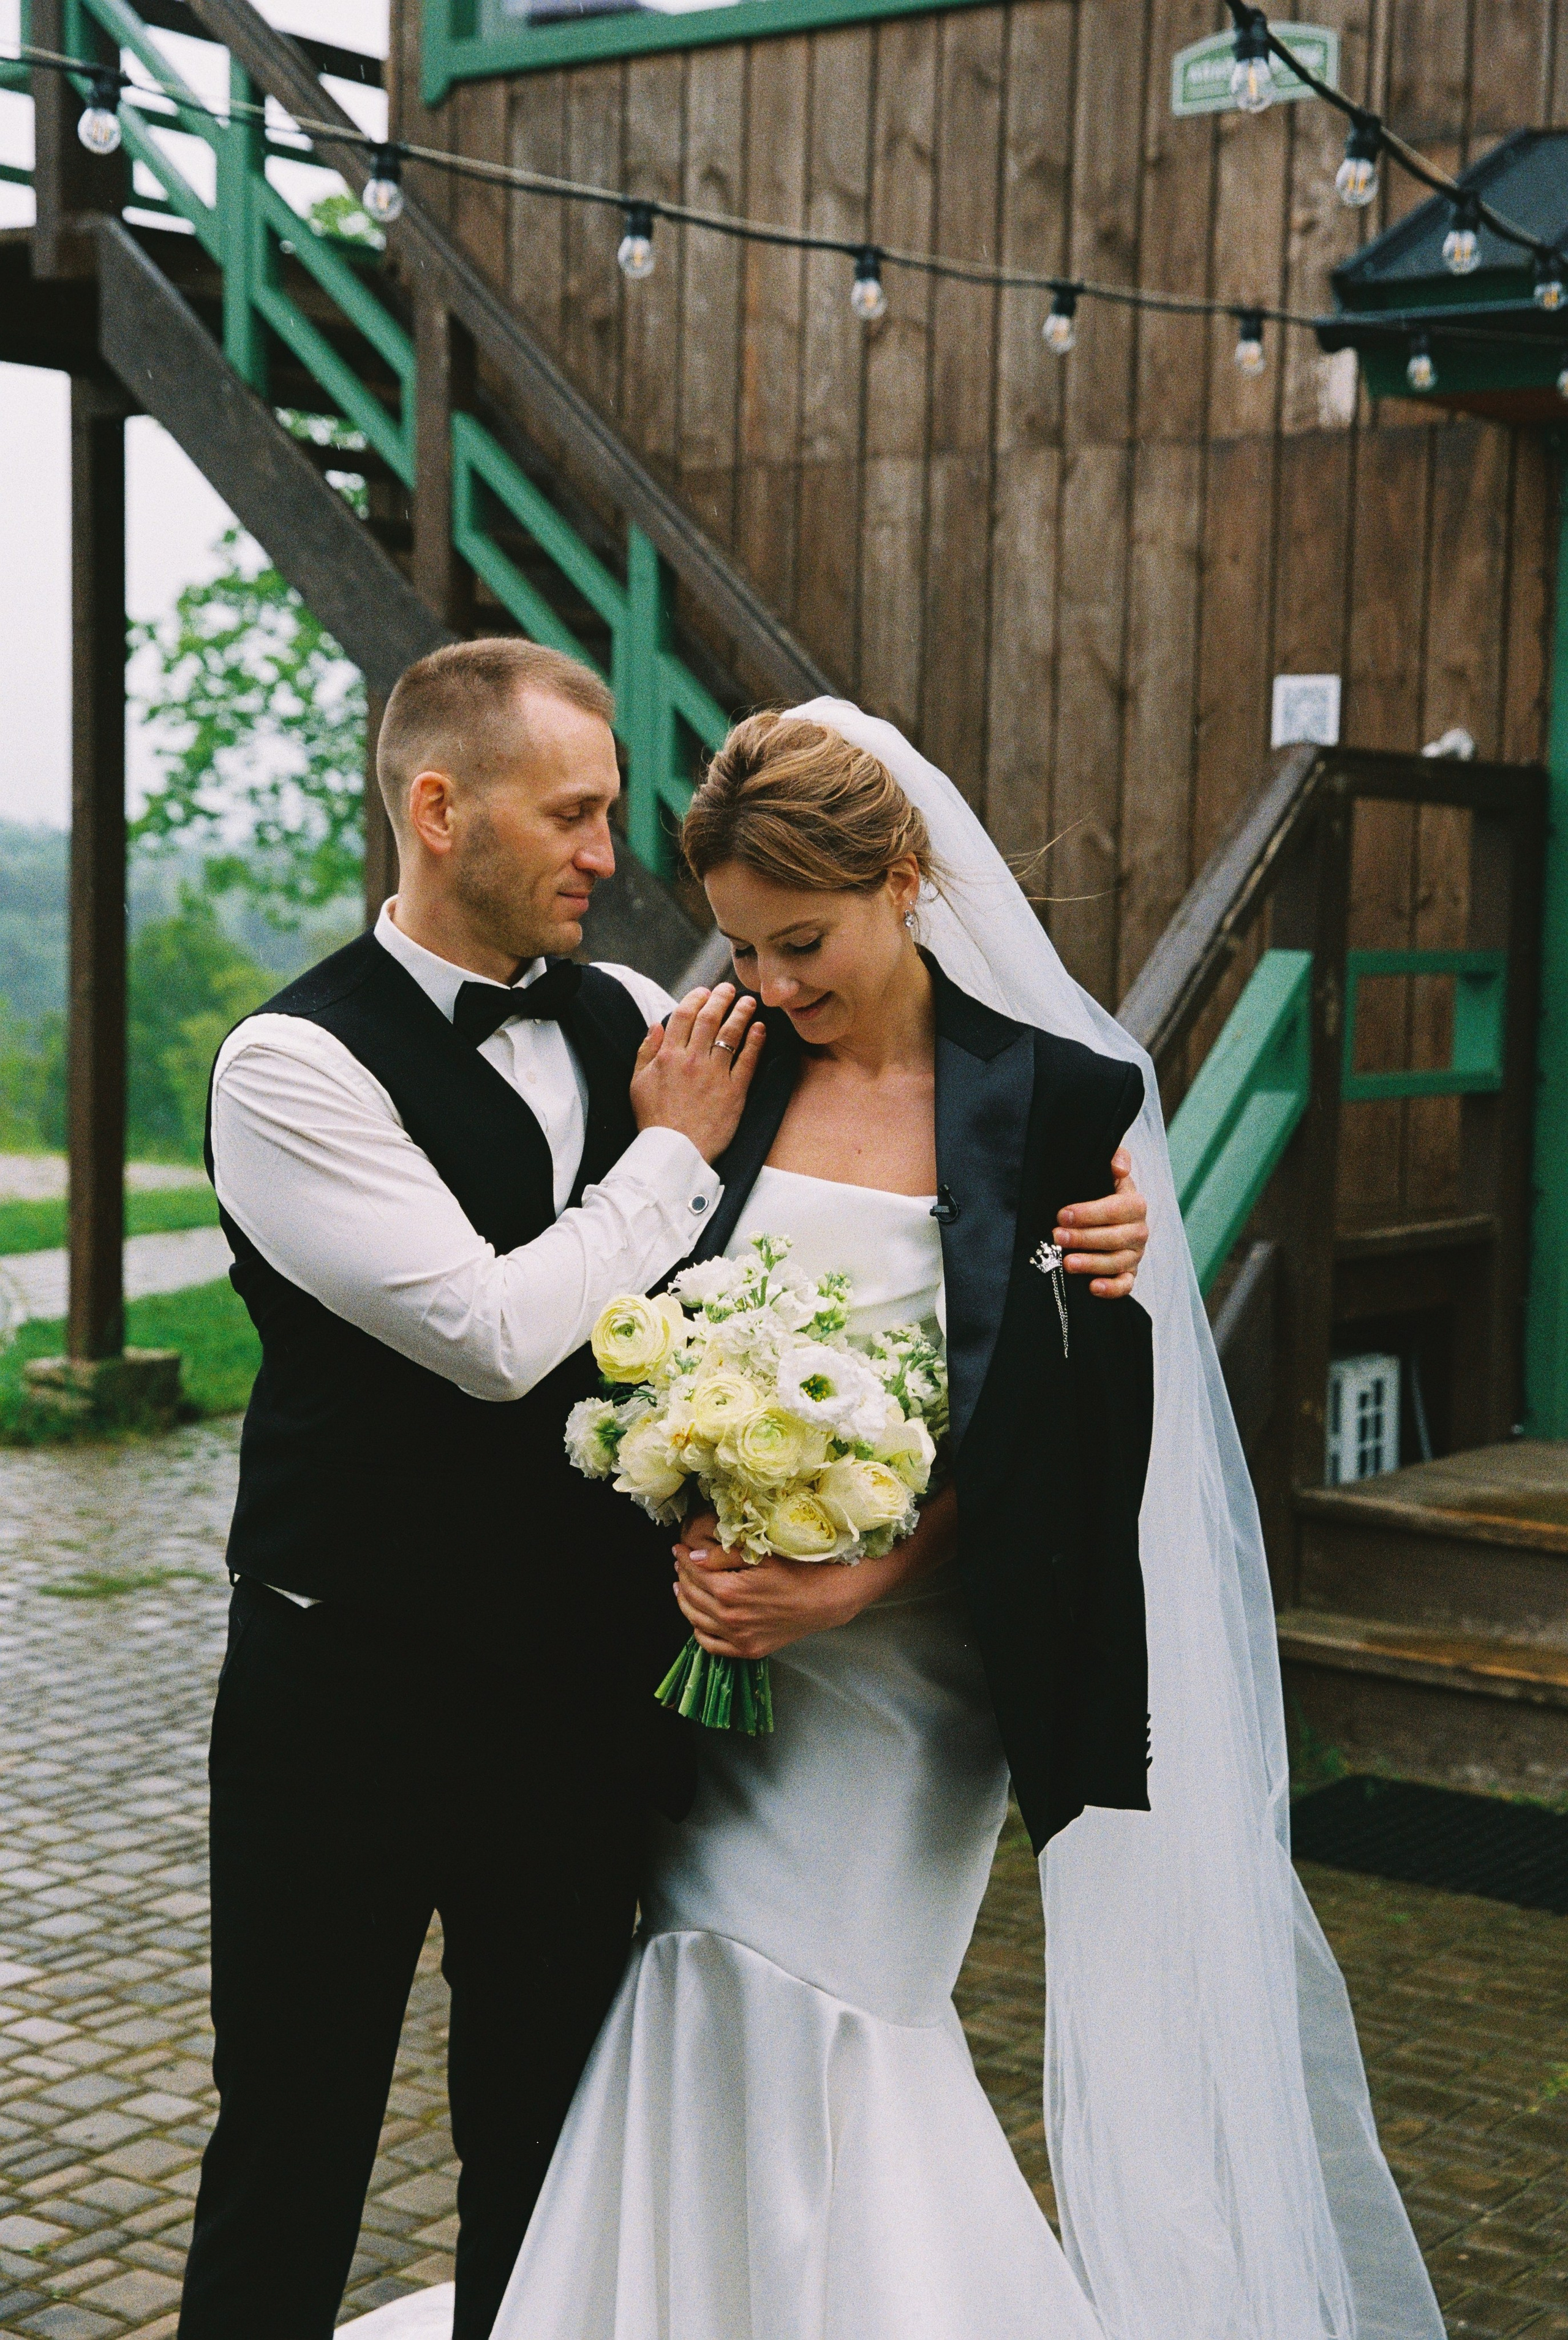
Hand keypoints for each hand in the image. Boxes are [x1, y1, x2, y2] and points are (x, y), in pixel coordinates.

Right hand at [630, 983, 764, 1164]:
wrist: (674, 1151)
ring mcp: (715, 1074)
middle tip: (729, 989)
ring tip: (749, 1002)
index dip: (695, 998)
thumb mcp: (637, 1083)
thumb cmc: (653, 1120)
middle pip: (709, 1019)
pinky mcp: (734, 1091)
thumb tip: (655, 1026)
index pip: (683, 1015)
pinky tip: (760, 1029)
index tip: (704, 991)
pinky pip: (748, 1060)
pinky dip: (755, 1041)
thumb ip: (645, 1052)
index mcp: (667, 1056)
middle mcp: (692, 1060)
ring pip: (731, 1034)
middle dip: (721, 998)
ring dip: (741, 1013)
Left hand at [672, 1488, 958, 1658]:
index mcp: (730, 1591)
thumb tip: (693, 1556)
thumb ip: (724, 1555)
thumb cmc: (799, 1568)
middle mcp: (730, 1618)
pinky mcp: (749, 1650)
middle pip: (692, 1596)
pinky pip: (711, 1645)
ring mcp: (739, 1638)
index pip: (694, 1572)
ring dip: (684, 1601)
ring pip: (696, 1620)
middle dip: (682, 1576)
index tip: (678, 1548)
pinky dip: (699, 1631)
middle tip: (680, 1563)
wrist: (827, 1598)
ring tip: (682, 1586)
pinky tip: (698, 1617)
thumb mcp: (762, 1554)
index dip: (683, 1558)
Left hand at [1054, 1147, 1147, 1298]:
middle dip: (1083, 1238)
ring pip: (1117, 1263)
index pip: (1115, 1210)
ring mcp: (1135, 1254)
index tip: (1062, 1214)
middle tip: (1057, 1236)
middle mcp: (1139, 1231)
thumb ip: (1115, 1158)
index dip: (1088, 1213)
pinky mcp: (1129, 1274)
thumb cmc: (1102, 1191)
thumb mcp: (1107, 1171)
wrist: (1107, 1214)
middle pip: (1114, 1238)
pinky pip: (1125, 1285)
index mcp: (1135, 1204)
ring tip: (1067, 1263)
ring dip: (1092, 1264)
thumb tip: (1119, 1167)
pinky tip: (1092, 1288)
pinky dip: (1111, 1289)